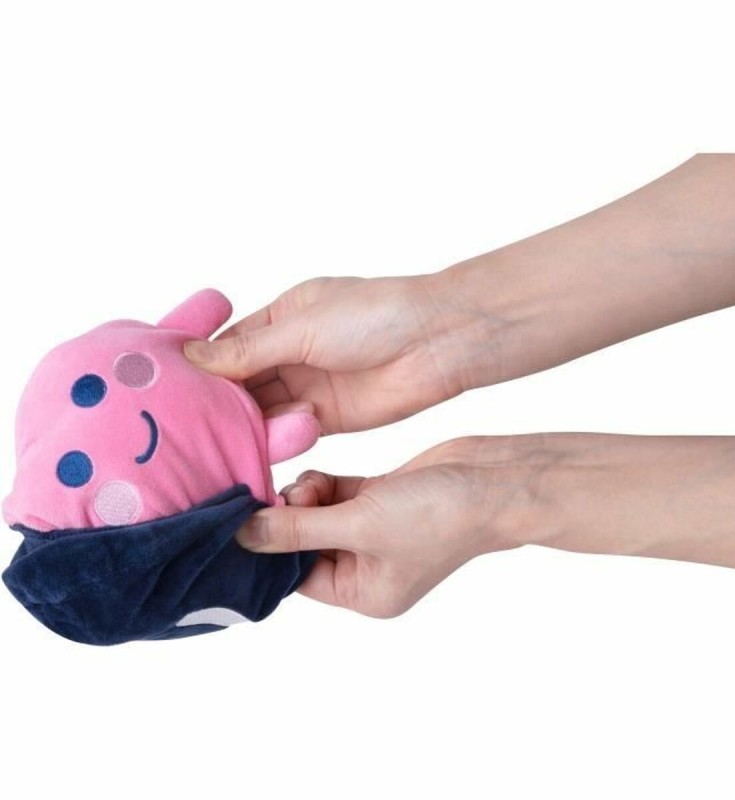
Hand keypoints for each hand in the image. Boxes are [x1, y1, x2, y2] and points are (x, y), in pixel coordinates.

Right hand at [184, 275, 468, 433]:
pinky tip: (245, 454)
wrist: (436, 343)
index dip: (199, 368)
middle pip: (240, 383)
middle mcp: (290, 353)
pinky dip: (269, 442)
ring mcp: (308, 387)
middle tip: (177, 429)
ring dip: (240, 426)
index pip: (228, 346)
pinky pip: (287, 432)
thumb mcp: (302, 327)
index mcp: (282, 317)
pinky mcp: (326, 418)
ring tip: (205, 446)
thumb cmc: (374, 316)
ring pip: (262, 411)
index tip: (164, 391)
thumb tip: (192, 357)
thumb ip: (250, 349)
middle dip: (215, 403)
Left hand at [235, 436, 550, 616]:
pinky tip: (319, 476)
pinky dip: (322, 485)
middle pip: (304, 543)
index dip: (270, 549)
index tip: (246, 519)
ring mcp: (373, 530)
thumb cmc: (437, 516)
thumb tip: (241, 534)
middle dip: (290, 517)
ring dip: (305, 497)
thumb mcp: (360, 526)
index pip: (297, 576)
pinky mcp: (380, 499)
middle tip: (286, 494)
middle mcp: (366, 566)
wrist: (491, 481)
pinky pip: (336, 496)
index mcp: (364, 592)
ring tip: (314, 484)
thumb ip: (297, 527)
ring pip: (317, 515)